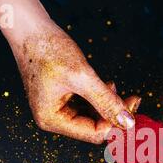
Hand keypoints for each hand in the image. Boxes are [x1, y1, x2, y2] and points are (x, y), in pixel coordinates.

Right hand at [13, 23, 139, 143]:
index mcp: (52, 119)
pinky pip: (87, 107)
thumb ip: (106, 101)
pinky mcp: (63, 100)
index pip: (93, 133)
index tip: (132, 105)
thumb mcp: (81, 76)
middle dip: (113, 114)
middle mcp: (53, 119)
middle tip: (131, 99)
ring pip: (93, 117)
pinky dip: (100, 99)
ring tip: (113, 86)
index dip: (115, 123)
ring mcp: (57, 110)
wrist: (30, 29)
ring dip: (108, 105)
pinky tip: (106, 86)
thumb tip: (127, 122)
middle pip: (94, 128)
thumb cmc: (48, 49)